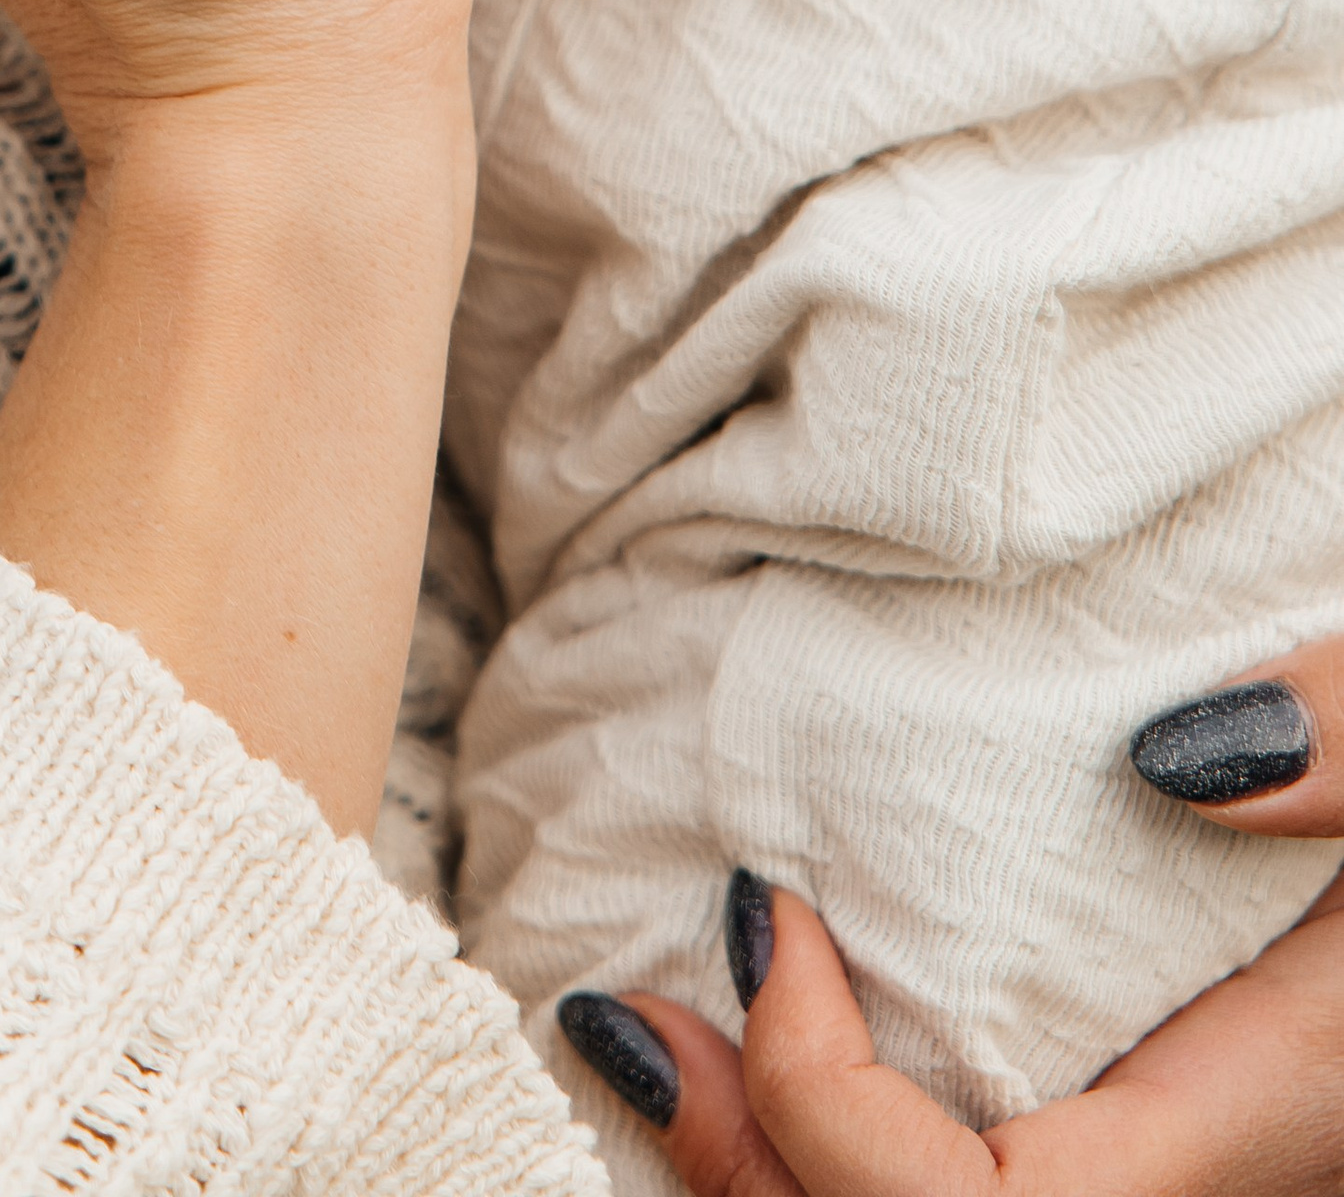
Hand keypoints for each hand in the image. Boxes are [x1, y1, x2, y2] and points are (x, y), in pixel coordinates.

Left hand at [561, 642, 1343, 1191]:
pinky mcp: (1135, 1156)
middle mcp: (1196, 1195)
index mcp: (1252, 1125)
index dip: (827, 1100)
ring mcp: (1162, 1186)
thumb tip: (1172, 754)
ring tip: (652, 1046)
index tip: (770, 913)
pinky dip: (818, 1157)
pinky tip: (750, 1060)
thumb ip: (1342, 750)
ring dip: (763, 1175)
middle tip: (631, 1020)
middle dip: (748, 1168)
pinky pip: (940, 1194)